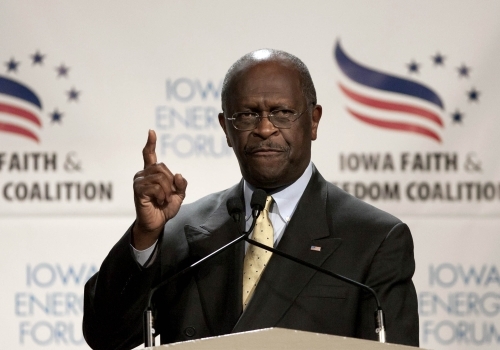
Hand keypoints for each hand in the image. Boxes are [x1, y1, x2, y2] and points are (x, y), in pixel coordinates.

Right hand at [132, 130, 186, 249]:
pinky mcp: (138, 190)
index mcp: (152, 173)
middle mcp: (143, 174)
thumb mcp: (179, 195)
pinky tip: (158, 202)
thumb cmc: (165, 208)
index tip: (151, 132)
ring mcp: (139, 182)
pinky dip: (162, 195)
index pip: (149, 155)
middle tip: (167, 195)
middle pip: (162, 168)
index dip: (150, 143)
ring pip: (160, 178)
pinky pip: (156, 187)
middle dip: (170, 183)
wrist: (156, 223)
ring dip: (166, 191)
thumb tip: (179, 175)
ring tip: (162, 200)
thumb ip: (181, 185)